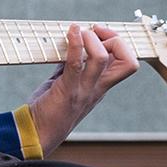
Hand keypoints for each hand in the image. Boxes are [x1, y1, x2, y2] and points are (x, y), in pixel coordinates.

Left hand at [25, 24, 138, 152]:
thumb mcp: (67, 83)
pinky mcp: (67, 90)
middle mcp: (98, 88)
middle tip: (94, 32)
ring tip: (80, 33)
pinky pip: (76, 63)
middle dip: (115, 39)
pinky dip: (75, 44)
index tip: (100, 34)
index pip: (128, 63)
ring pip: (103, 58)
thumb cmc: (50, 109)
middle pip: (128, 61)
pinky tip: (71, 33)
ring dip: (92, 39)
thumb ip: (73, 65)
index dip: (119, 43)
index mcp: (101, 86)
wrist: (37, 134)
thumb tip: (71, 44)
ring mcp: (84, 90)